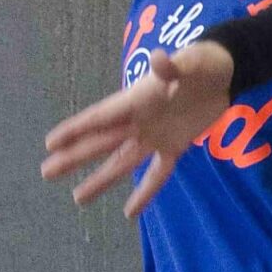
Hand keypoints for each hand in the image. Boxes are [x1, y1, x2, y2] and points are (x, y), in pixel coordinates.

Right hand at [42, 43, 236, 215]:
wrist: (225, 73)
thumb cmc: (203, 63)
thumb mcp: (190, 63)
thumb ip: (172, 67)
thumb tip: (158, 58)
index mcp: (136, 99)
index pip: (100, 117)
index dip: (76, 129)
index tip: (50, 143)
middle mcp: (139, 121)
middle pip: (101, 142)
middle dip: (74, 157)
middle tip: (46, 172)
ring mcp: (155, 136)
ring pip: (122, 162)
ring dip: (100, 179)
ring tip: (78, 199)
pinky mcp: (175, 147)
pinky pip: (157, 174)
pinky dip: (145, 192)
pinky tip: (129, 212)